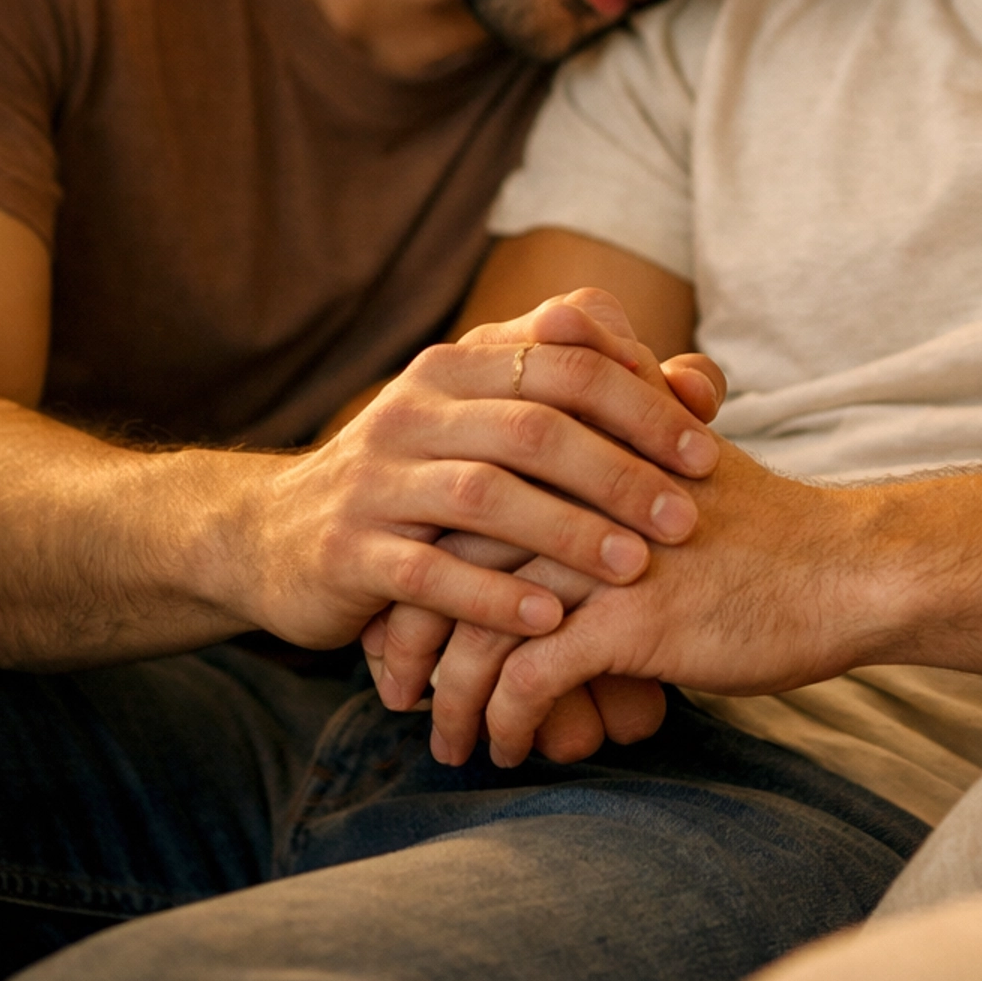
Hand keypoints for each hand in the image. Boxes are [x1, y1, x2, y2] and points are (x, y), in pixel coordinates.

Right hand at [220, 290, 719, 652]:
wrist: (274, 535)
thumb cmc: (423, 481)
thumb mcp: (495, 426)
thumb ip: (595, 400)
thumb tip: (703, 381)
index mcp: (460, 365)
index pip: (566, 359)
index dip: (641, 401)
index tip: (707, 449)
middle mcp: (415, 408)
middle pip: (534, 425)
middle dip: (619, 471)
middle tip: (686, 517)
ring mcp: (375, 479)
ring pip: (484, 495)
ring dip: (567, 532)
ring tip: (634, 569)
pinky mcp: (346, 550)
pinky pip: (427, 572)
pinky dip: (492, 595)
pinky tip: (548, 621)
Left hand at [429, 441, 882, 766]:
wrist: (849, 568)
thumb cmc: (767, 535)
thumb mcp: (675, 472)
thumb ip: (606, 469)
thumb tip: (553, 505)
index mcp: (580, 449)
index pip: (462, 500)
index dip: (422, 563)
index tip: (401, 616)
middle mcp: (575, 491)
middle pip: (449, 558)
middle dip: (411, 631)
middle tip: (394, 684)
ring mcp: (600, 553)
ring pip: (477, 625)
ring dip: (448, 693)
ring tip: (443, 738)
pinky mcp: (628, 618)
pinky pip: (527, 677)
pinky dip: (502, 720)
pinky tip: (501, 747)